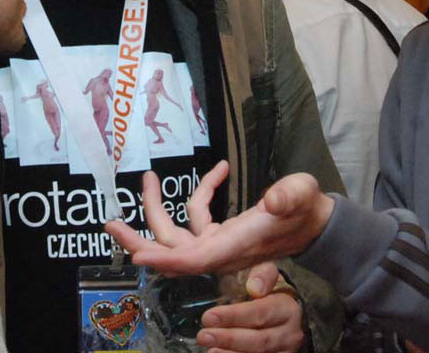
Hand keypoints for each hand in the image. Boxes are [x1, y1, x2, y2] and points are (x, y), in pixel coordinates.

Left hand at [105, 165, 335, 274]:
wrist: (318, 223)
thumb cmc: (308, 209)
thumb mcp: (302, 195)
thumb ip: (288, 197)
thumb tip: (271, 202)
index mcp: (237, 245)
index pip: (194, 258)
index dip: (164, 259)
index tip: (136, 254)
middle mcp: (222, 249)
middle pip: (173, 253)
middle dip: (140, 242)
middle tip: (111, 224)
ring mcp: (220, 243)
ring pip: (178, 235)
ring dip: (157, 209)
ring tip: (147, 178)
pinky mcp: (223, 233)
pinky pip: (200, 216)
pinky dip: (204, 191)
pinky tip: (221, 169)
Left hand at [196, 262, 303, 352]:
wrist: (282, 313)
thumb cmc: (266, 292)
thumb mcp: (264, 274)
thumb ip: (260, 274)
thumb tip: (254, 287)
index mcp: (286, 307)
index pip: (260, 312)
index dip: (233, 316)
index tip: (209, 317)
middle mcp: (290, 332)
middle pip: (259, 339)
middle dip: (229, 338)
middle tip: (203, 336)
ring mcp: (286, 350)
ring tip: (210, 349)